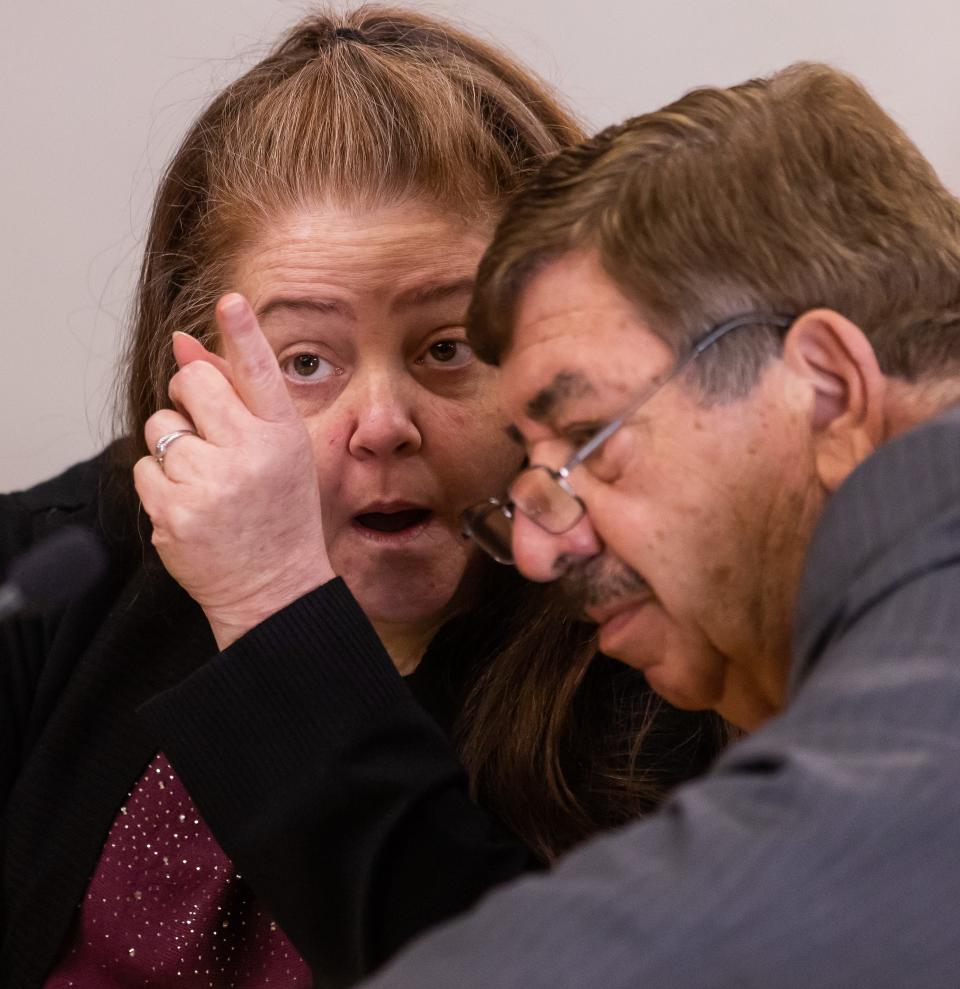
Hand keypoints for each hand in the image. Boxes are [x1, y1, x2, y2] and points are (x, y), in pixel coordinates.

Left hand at [134, 293, 335, 648]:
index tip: (229, 301)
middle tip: (211, 431)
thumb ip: (237, 395)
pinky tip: (193, 504)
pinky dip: (161, 481)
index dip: (242, 332)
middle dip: (190, 395)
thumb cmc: (281, 514)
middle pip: (191, 381)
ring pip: (160, 424)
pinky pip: (145, 466)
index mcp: (282, 435)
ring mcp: (208, 484)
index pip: (259, 370)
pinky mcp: (172, 512)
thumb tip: (182, 342)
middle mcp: (249, 454)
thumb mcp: (281, 452)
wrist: (274, 588)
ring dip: (175, 444)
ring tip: (208, 480)